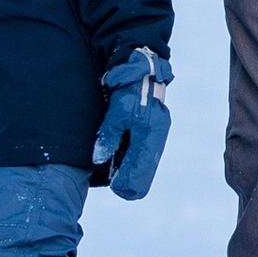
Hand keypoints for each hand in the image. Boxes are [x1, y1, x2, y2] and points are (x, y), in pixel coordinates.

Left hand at [92, 48, 170, 201]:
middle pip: (147, 171)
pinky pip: (145, 154)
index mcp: (151, 133)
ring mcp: (156, 135)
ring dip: (133, 172)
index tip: (115, 187)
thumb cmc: (130, 89)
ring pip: (147, 164)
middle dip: (132, 181)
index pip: (142, 168)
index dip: (129, 181)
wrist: (143, 70)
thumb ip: (109, 135)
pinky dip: (134, 162)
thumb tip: (100, 158)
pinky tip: (122, 163)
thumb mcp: (117, 111)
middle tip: (116, 186)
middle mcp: (157, 137)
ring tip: (116, 177)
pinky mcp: (152, 132)